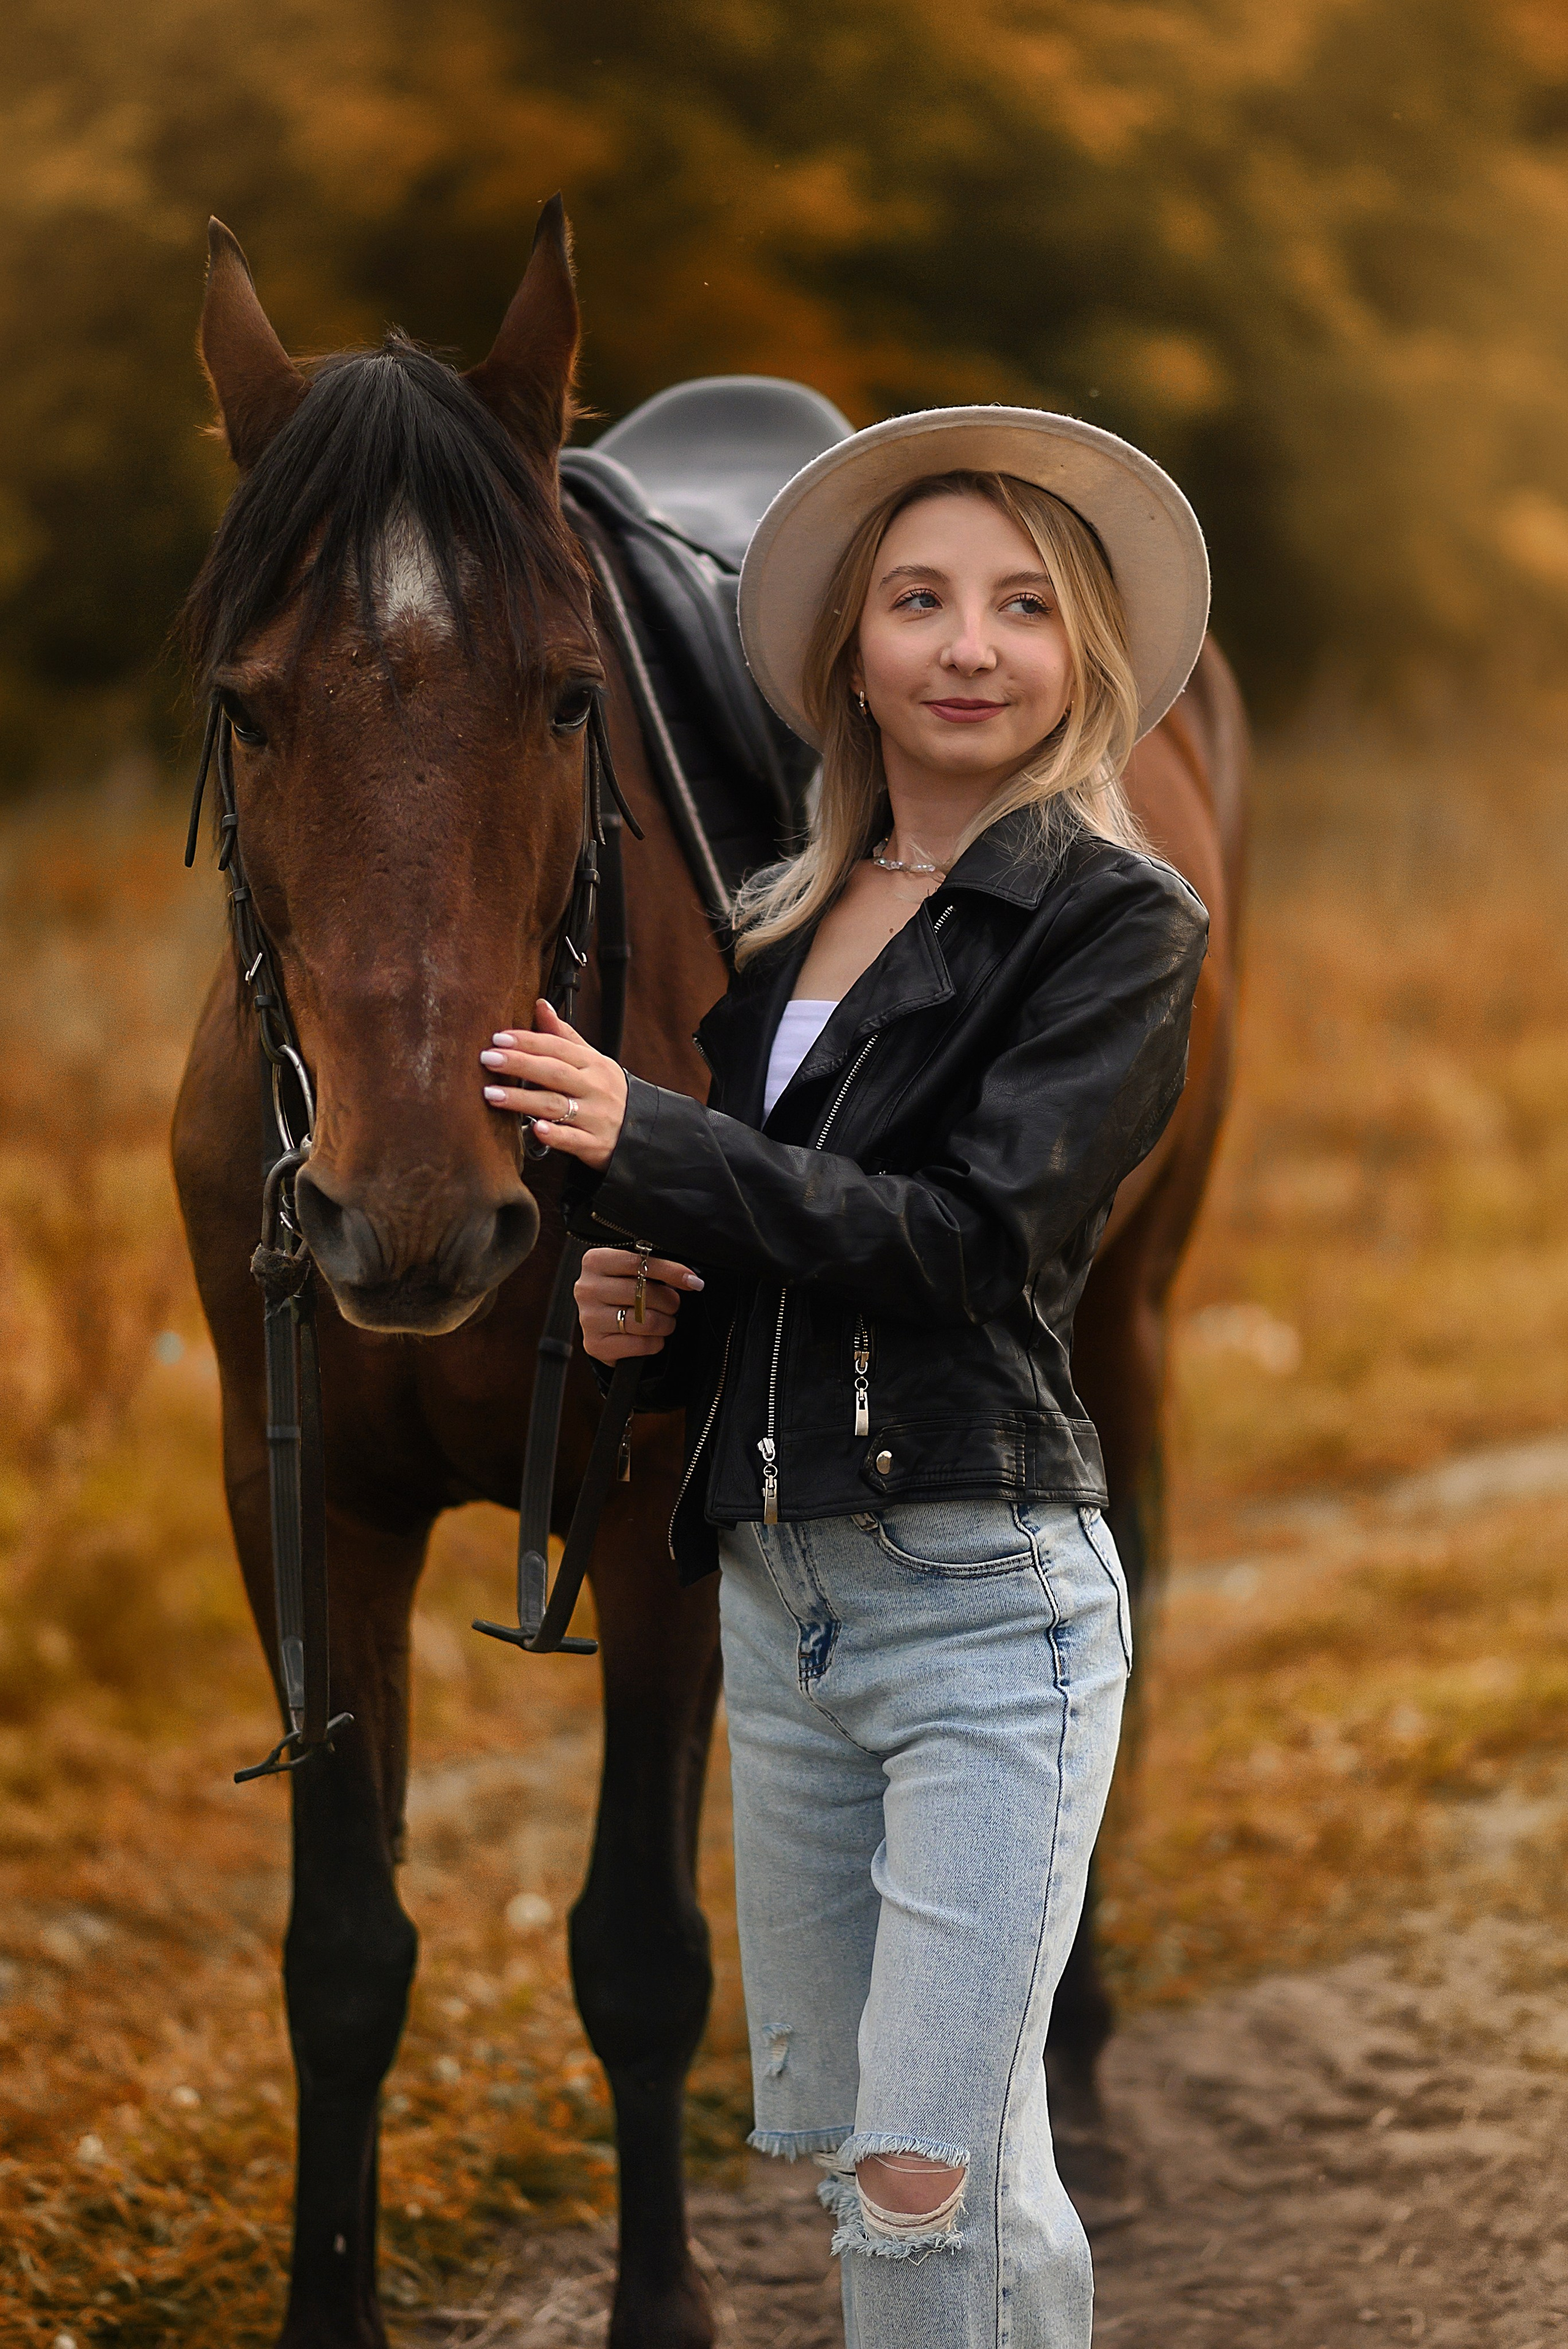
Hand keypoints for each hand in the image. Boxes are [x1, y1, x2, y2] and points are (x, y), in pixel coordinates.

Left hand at [480, 1001, 627, 1169]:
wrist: (640, 1131)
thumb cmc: (606, 1091)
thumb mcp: (592, 1060)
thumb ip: (564, 1035)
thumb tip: (540, 1004)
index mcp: (593, 1064)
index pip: (557, 1047)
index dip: (528, 1041)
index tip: (499, 1038)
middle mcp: (594, 1088)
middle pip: (554, 1072)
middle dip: (520, 1064)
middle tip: (488, 1058)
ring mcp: (595, 1117)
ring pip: (556, 1105)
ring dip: (522, 1099)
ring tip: (492, 1094)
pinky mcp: (593, 1144)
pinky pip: (572, 1140)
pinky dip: (554, 1134)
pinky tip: (535, 1128)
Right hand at [575, 1246, 703, 1363]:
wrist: (602, 1325)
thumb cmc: (623, 1293)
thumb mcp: (633, 1272)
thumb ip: (653, 1268)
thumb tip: (690, 1279)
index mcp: (595, 1261)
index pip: (640, 1263)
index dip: (671, 1271)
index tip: (692, 1281)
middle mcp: (587, 1288)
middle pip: (644, 1293)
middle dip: (670, 1302)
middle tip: (673, 1305)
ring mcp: (589, 1318)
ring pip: (645, 1321)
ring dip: (665, 1324)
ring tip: (665, 1321)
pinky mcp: (595, 1345)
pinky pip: (640, 1344)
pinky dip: (655, 1343)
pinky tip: (652, 1337)